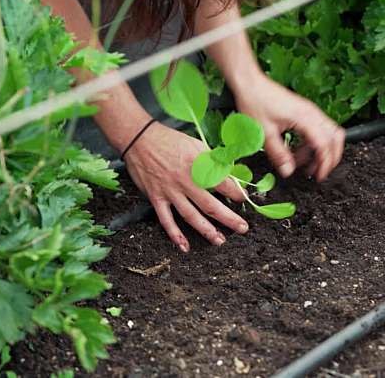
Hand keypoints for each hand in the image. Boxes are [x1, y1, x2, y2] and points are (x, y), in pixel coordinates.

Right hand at [124, 122, 248, 252]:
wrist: (140, 139)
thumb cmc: (171, 141)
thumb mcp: (197, 144)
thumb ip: (214, 160)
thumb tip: (231, 174)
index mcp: (197, 166)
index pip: (222, 183)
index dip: (236, 193)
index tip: (244, 199)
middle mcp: (185, 181)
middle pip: (210, 205)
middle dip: (229, 219)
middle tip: (242, 228)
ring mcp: (170, 192)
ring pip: (191, 216)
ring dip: (206, 230)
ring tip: (219, 240)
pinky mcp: (157, 198)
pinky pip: (166, 220)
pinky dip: (175, 235)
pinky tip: (185, 246)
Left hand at [234, 73, 345, 181]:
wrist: (251, 84)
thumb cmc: (256, 102)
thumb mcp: (264, 133)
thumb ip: (278, 154)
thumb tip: (288, 171)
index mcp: (305, 118)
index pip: (325, 144)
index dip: (324, 163)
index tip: (318, 176)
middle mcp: (312, 113)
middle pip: (336, 138)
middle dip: (331, 158)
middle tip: (319, 172)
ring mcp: (310, 111)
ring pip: (330, 133)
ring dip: (323, 151)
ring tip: (307, 164)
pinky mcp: (305, 112)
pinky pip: (319, 129)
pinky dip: (314, 143)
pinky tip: (299, 152)